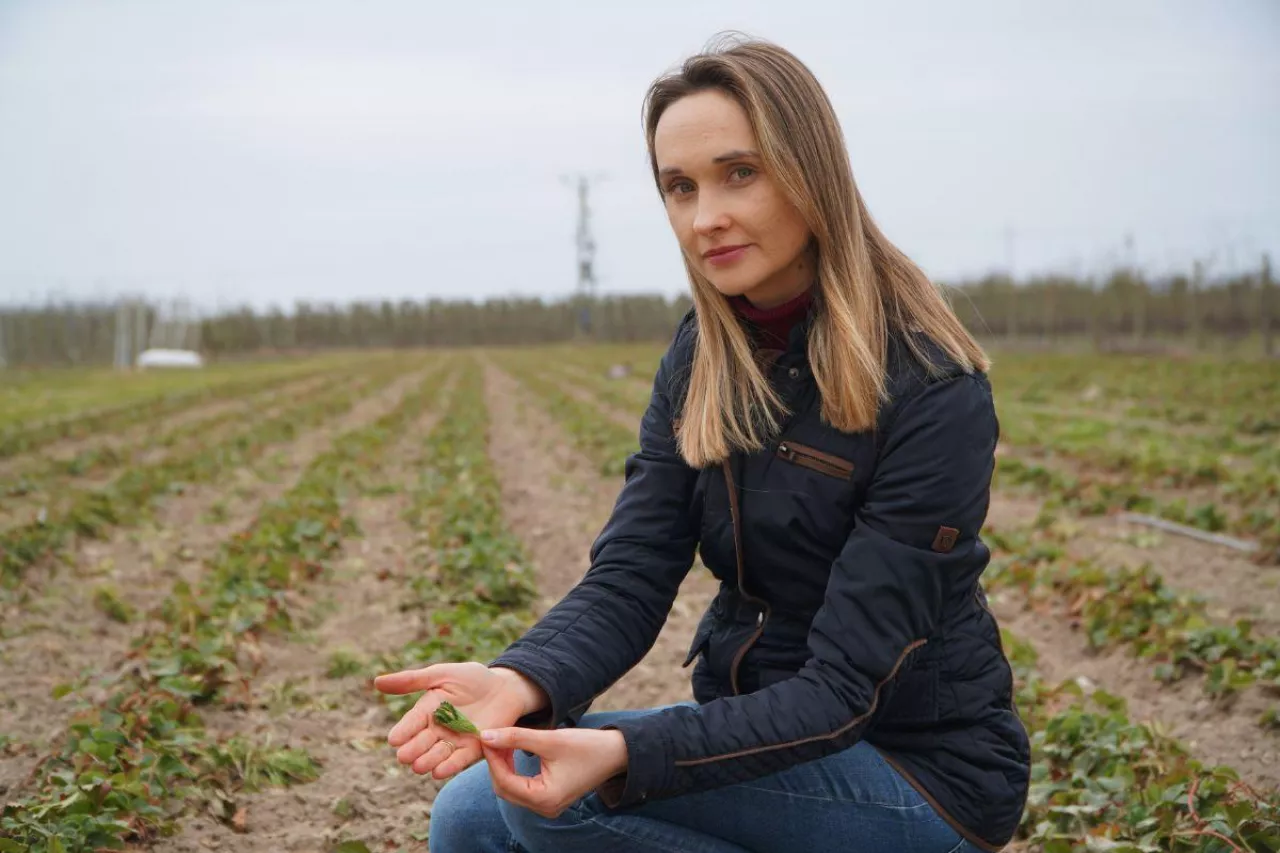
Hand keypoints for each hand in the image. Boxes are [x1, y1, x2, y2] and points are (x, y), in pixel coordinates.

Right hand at [374, 662, 541, 779]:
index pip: (410, 723)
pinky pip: (457, 762)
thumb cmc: (472, 678)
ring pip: (435, 756)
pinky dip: (448, 767)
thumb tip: (376, 682)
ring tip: (420, 765)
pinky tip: (439, 772)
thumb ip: (412, 680)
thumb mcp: (442, 674)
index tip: (394, 739)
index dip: (402, 732)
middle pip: (419, 743)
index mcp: (427, 710)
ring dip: (427, 761)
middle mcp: (436, 729)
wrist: (505, 688)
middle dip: (413, 750)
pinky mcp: (472, 750)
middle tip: (405, 756)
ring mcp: (453, 741)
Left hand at [481, 726, 628, 817]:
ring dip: (503, 766)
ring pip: (512, 789)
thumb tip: (486, 735)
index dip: (492, 758)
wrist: (616, 753)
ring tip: (502, 742)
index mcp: (544, 799)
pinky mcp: (549, 798)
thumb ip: (516, 738)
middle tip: (492, 738)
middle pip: (504, 788)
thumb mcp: (550, 739)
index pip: (504, 781)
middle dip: (495, 763)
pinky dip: (514, 770)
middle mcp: (544, 808)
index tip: (486, 736)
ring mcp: (547, 806)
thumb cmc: (587, 746)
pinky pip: (523, 787)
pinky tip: (513, 751)